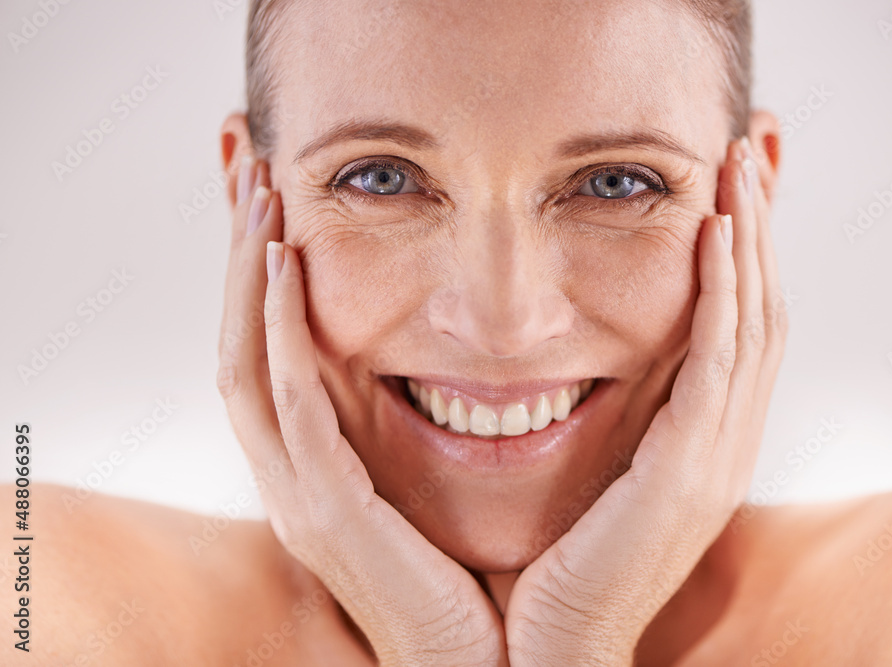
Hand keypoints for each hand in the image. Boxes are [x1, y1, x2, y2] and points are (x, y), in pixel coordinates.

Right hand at [216, 157, 507, 665]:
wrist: (495, 663)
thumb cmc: (475, 574)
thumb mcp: (437, 482)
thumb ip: (420, 423)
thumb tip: (450, 354)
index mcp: (316, 470)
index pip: (266, 355)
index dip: (259, 278)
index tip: (274, 202)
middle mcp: (292, 479)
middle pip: (238, 345)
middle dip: (239, 257)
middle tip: (250, 172)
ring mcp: (300, 497)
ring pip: (245, 364)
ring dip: (249, 277)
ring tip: (261, 197)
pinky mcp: (328, 513)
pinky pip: (290, 407)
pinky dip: (281, 335)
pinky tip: (289, 268)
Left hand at [503, 137, 786, 664]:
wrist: (553, 645)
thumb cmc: (561, 560)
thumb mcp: (598, 471)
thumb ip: (616, 416)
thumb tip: (598, 356)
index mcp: (703, 443)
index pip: (740, 329)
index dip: (744, 255)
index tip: (730, 187)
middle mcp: (724, 443)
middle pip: (762, 311)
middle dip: (759, 229)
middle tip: (750, 151)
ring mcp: (716, 457)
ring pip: (753, 324)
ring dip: (750, 240)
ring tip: (739, 168)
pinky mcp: (689, 470)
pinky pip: (719, 362)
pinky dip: (723, 293)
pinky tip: (716, 234)